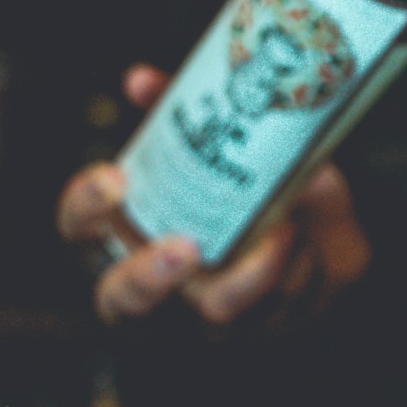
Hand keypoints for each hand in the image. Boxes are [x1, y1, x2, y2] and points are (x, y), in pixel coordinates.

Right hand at [56, 64, 370, 325]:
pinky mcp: (267, 326)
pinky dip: (304, 271)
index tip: (116, 177)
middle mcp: (166, 286)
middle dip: (149, 277)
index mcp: (138, 235)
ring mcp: (211, 314)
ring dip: (255, 271)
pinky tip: (318, 241)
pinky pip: (279, 311)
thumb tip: (141, 81)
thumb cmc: (254, 190)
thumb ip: (192, 116)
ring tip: (286, 229)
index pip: (81, 229)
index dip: (86, 207)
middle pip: (123, 302)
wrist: (326, 234)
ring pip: (215, 313)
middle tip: (187, 247)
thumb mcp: (229, 145)